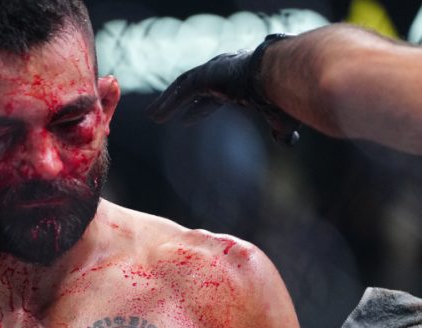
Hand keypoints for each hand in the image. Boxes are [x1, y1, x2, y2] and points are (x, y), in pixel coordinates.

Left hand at [145, 38, 300, 145]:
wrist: (285, 76)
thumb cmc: (286, 96)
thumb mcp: (281, 117)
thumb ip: (280, 130)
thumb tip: (288, 142)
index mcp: (240, 82)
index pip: (213, 96)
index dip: (199, 108)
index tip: (186, 119)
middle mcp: (225, 73)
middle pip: (192, 89)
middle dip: (176, 101)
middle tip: (161, 114)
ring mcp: (214, 72)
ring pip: (182, 88)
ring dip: (166, 102)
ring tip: (151, 116)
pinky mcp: (205, 76)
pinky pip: (181, 91)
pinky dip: (167, 103)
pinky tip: (154, 115)